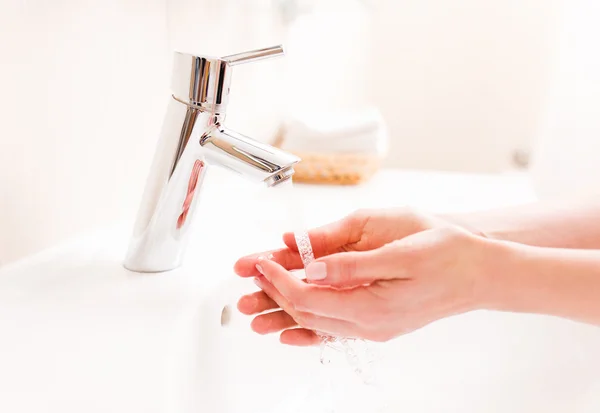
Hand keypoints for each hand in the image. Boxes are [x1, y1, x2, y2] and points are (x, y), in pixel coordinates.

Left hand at [234, 208, 490, 344]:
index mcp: (373, 306)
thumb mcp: (402, 251)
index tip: (260, 262)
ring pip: (316, 321)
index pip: (308, 298)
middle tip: (249, 275)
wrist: (481, 273)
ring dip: (284, 308)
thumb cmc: (448, 255)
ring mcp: (373, 326)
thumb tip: (313, 268)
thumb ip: (353, 263)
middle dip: (273, 293)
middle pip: (306, 313)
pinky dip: (308, 322)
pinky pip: (333, 327)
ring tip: (256, 302)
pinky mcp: (377, 321)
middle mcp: (369, 324)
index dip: (278, 280)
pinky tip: (291, 329)